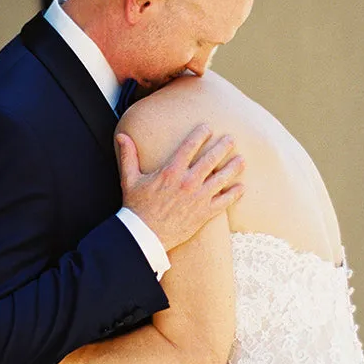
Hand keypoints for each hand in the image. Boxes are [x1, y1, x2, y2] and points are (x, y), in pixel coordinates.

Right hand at [116, 125, 243, 252]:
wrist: (144, 236)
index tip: (208, 128)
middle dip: (222, 147)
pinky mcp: (204, 214)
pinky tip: (241, 188)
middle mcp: (187, 182)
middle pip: (211, 159)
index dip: (200, 134)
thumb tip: (121, 136)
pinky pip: (223, 202)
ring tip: (241, 160)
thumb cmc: (136, 208)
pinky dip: (234, 194)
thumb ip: (128, 156)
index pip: (190, 146)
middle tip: (231, 139)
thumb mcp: (129, 180)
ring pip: (221, 178)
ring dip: (233, 168)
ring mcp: (198, 198)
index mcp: (171, 172)